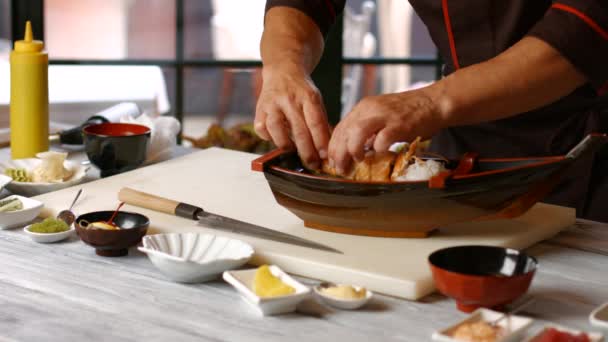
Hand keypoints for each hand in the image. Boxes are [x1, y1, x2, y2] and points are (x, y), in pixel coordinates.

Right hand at [254, 66, 330, 169]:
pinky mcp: (260, 109)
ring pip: (276, 129)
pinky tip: (276, 138)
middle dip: (307, 151)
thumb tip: (325, 150)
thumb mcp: (316, 100)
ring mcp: (272, 104)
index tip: (326, 156)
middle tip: (313, 164)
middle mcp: (289, 99)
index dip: (321, 142)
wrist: (282, 70)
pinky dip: (269, 137)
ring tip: (292, 151)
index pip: (316, 123)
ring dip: (285, 145)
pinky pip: (262, 129)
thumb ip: (320, 122)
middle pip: (299, 130)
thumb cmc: (301, 90)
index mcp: (308, 97)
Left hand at [328, 86, 447, 173]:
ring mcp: (384, 116)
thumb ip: (366, 128)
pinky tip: (379, 154)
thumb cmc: (409, 113)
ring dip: (353, 151)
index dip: (334, 147)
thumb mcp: (381, 115)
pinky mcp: (399, 125)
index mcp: (364, 107)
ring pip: (357, 134)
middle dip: (339, 154)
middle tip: (341, 168)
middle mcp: (370, 109)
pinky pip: (381, 140)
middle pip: (344, 132)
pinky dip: (377, 150)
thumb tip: (352, 148)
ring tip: (357, 161)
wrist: (434, 102)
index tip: (333, 162)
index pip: (340, 128)